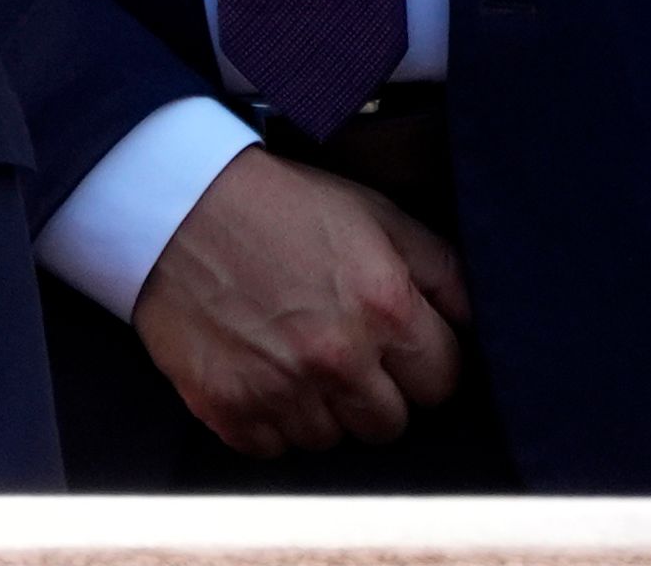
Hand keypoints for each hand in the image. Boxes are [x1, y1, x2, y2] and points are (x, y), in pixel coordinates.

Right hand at [131, 146, 467, 456]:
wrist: (172, 202)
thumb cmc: (280, 205)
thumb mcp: (373, 213)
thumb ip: (440, 270)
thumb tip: (478, 324)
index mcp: (385, 307)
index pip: (443, 382)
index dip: (423, 364)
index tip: (397, 348)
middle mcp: (338, 357)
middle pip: (390, 425)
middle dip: (374, 393)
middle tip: (340, 351)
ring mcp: (281, 388)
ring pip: (331, 440)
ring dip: (319, 407)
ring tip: (291, 355)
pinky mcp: (229, 407)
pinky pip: (272, 448)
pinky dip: (268, 419)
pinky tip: (257, 370)